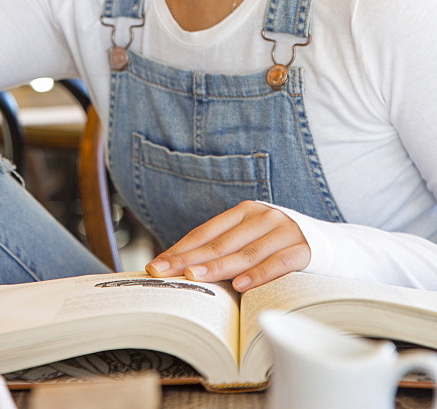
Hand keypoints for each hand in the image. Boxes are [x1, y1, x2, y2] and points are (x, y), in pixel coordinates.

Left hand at [145, 201, 309, 291]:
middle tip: (163, 273)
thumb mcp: (255, 242)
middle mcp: (263, 216)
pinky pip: (279, 262)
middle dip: (188, 260)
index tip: (155, 266)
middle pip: (219, 242)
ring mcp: (285, 230)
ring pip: (245, 252)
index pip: (205, 233)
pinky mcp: (306, 248)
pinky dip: (259, 274)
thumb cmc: (286, 249)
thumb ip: (227, 250)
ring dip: (218, 266)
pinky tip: (241, 285)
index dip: (180, 250)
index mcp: (245, 212)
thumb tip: (184, 272)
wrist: (341, 248)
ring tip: (194, 278)